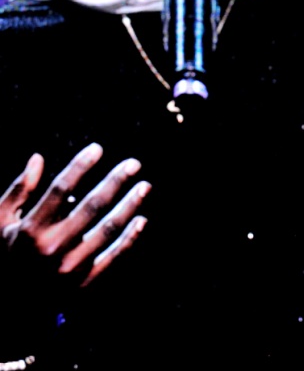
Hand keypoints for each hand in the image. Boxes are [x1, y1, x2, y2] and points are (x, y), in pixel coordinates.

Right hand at [0, 143, 149, 287]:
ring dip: (129, 206)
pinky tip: (142, 220)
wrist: (12, 300)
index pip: (60, 189)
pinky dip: (130, 238)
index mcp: (28, 230)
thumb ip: (19, 191)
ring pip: (107, 230)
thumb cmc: (5, 253)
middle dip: (115, 182)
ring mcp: (69, 267)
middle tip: (134, 164)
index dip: (80, 166)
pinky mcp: (83, 283)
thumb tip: (38, 158)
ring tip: (144, 187)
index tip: (98, 149)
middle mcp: (50, 248)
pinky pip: (113, 257)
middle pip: (91, 206)